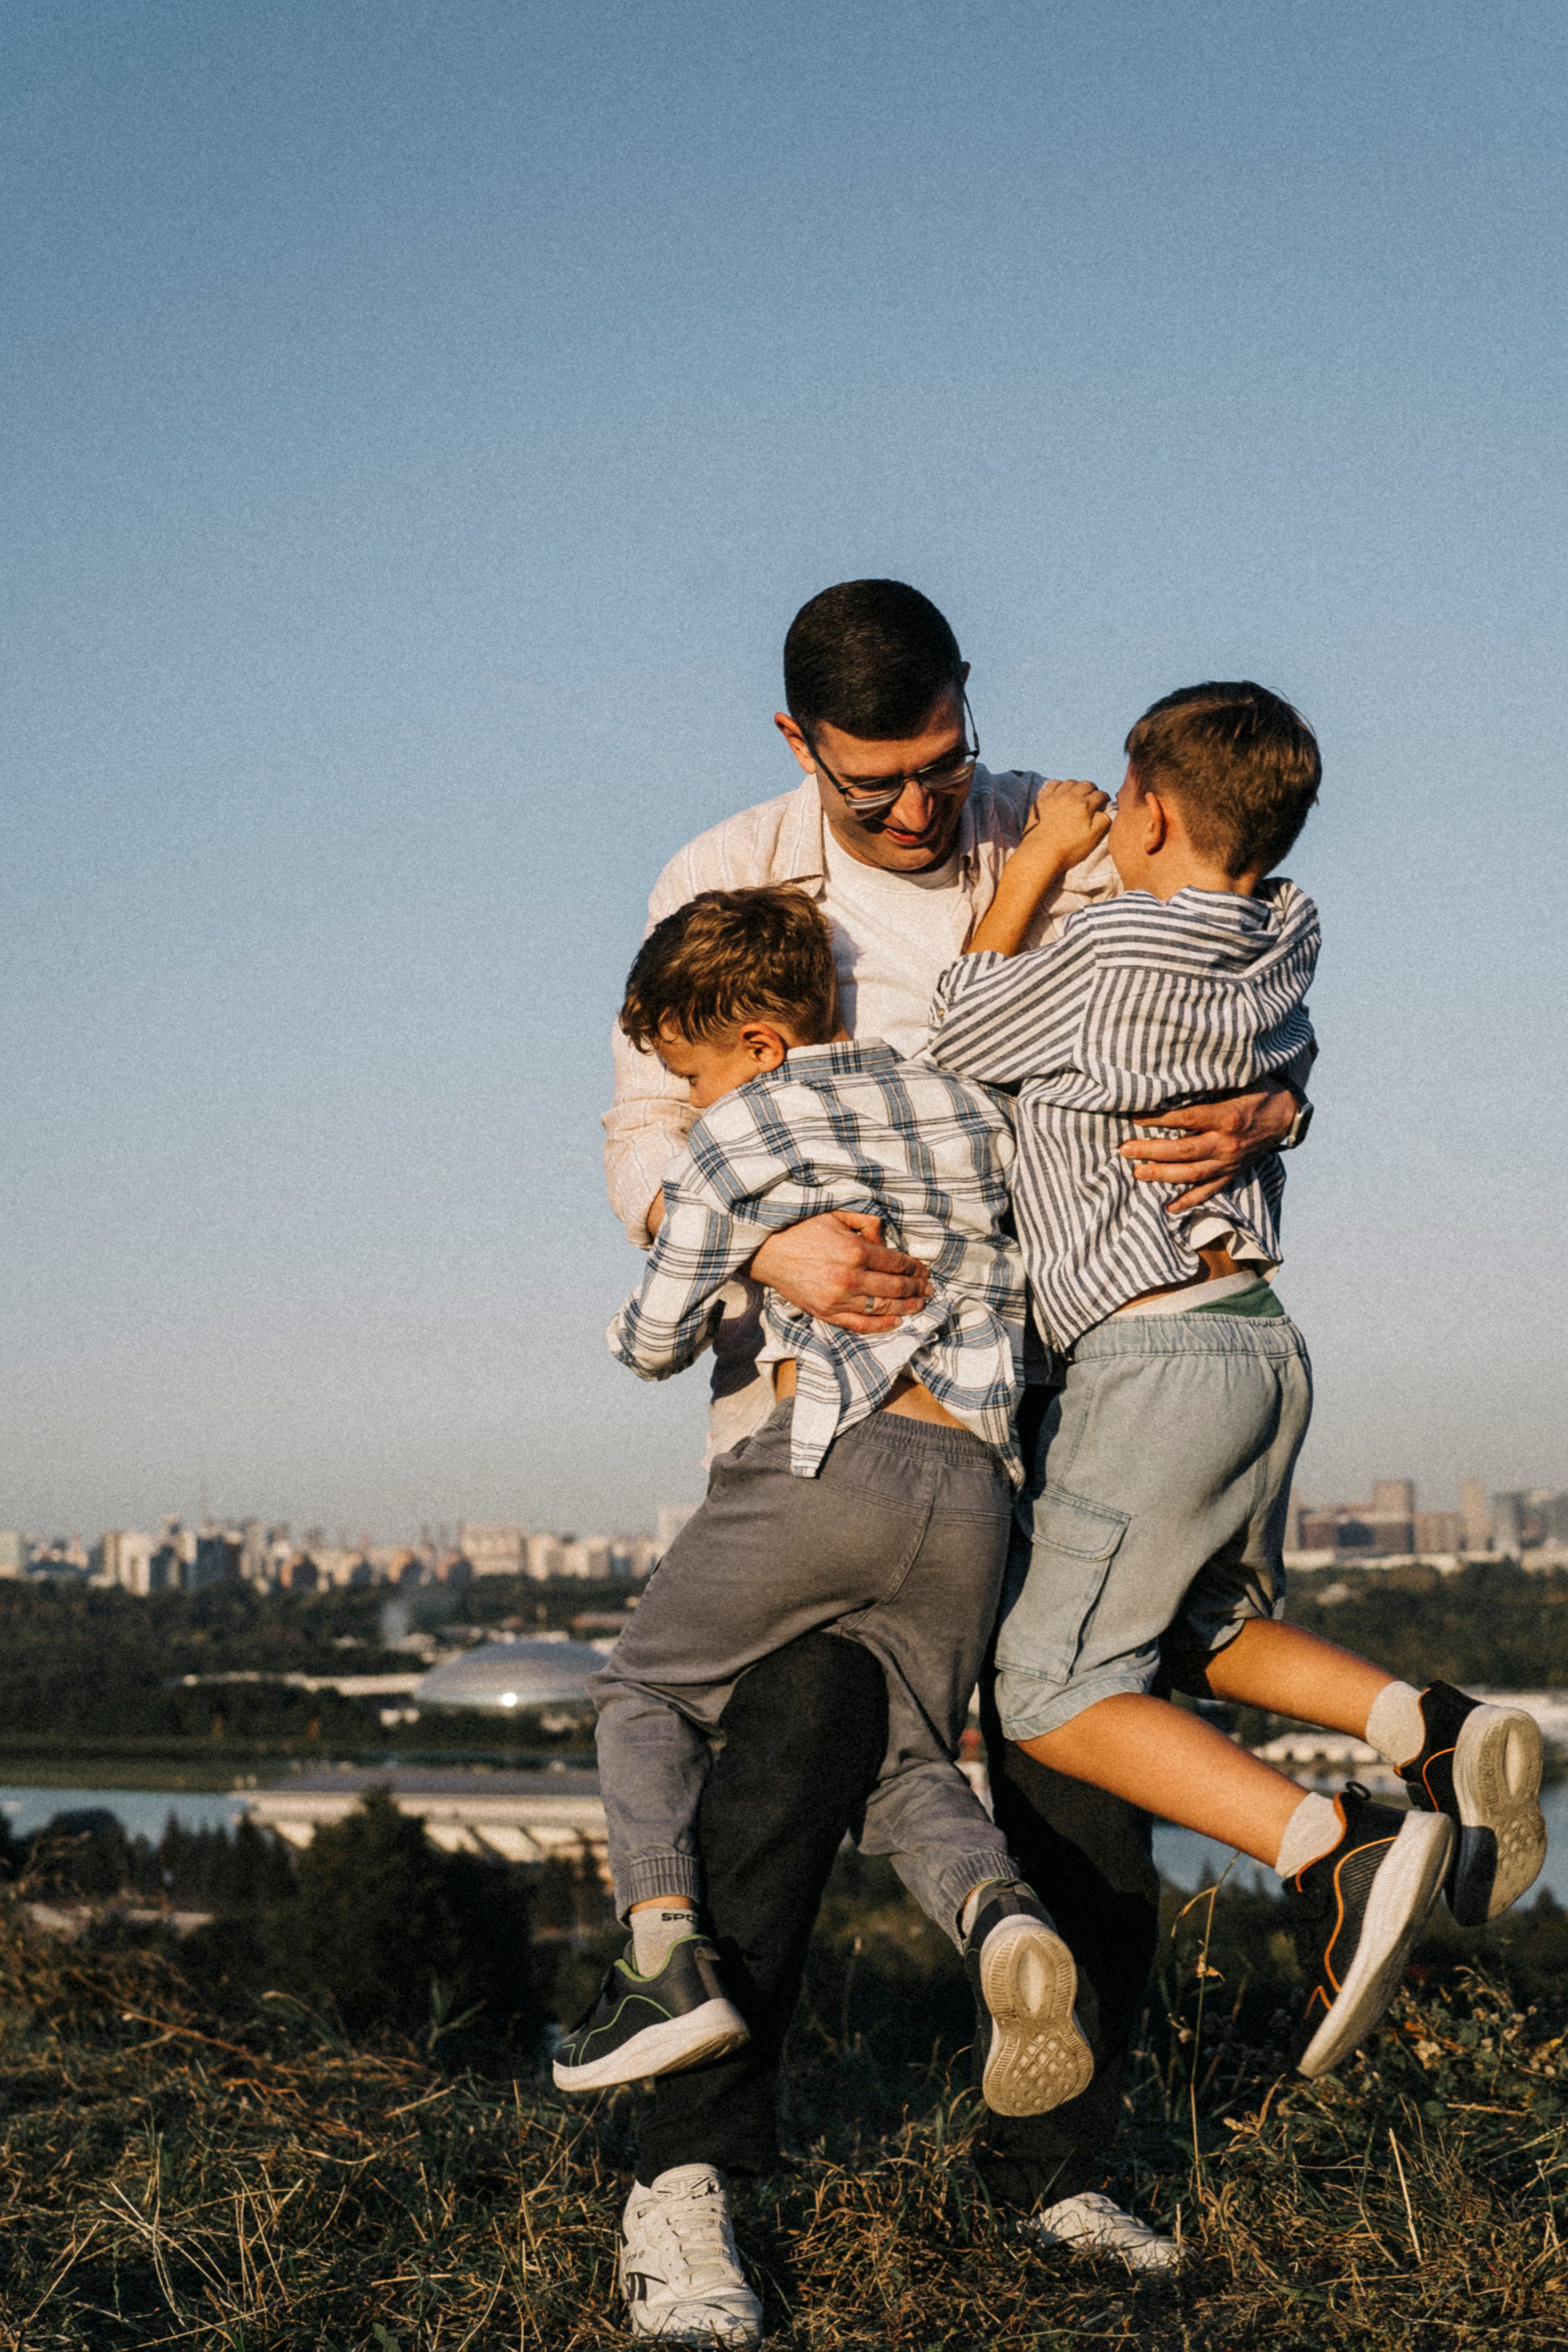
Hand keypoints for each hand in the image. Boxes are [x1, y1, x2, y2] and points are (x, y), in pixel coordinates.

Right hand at [750, 1211, 931, 1331]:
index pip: (897, 1263)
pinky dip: (882, 1326)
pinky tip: (897, 1322)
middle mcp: (851, 1277)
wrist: (768, 1252)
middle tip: (929, 1289)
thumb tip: (885, 1237)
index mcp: (856, 1250)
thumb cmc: (802, 1230)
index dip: (915, 1267)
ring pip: (883, 1307)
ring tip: (920, 1305)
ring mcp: (839, 1299)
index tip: (924, 1270)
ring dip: (906, 1307)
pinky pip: (861, 1324)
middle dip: (916, 1288)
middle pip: (895, 1287)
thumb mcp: (836, 1215)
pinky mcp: (827, 1313)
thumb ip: (865, 1222)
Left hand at [1017, 778, 1112, 871]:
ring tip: (1077, 795)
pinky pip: (1053, 784)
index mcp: (1085, 806)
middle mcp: (1070, 797)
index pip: (1100, 795)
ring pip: (1070, 782)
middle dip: (1093, 790)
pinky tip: (1061, 793)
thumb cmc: (1069, 849)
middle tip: (1092, 798)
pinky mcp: (1042, 800)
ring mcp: (1055, 797)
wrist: (1041, 854)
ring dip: (1077, 787)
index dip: (1105, 799)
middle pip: (1087, 785)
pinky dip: (1059, 786)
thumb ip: (1104, 821)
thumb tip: (1104, 810)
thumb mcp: (1093, 838)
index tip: (1104, 803)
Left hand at [1120, 1083, 1296, 1212]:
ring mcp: (1230, 1162)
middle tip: (1125, 1150)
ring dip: (1162, 1175)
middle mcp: (1227, 1143)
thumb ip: (1210, 1082)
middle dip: (1151, 1151)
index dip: (1158, 1119)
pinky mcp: (1233, 1173)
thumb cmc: (1258, 1090)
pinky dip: (1189, 1201)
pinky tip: (1169, 1207)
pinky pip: (1209, 1191)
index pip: (1185, 1120)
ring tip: (1137, 1173)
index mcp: (1227, 1117)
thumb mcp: (1238, 1078)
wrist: (1287, 1114)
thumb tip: (1174, 1078)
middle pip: (1183, 1151)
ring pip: (1191, 1174)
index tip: (1134, 1118)